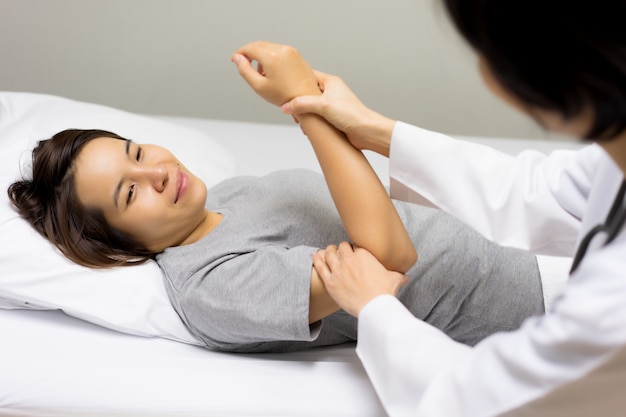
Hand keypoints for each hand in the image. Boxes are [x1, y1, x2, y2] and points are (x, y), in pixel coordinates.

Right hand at [232, 41, 320, 106]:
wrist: (307, 100)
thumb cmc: (285, 96)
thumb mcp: (258, 86)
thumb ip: (244, 70)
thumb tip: (237, 58)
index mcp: (272, 56)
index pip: (249, 48)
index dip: (239, 53)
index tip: (235, 60)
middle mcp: (282, 50)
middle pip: (259, 45)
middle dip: (250, 54)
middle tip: (245, 66)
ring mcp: (291, 51)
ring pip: (269, 47)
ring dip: (261, 56)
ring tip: (262, 74)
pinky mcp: (297, 54)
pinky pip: (279, 51)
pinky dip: (272, 57)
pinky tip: (273, 73)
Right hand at [281, 71, 395, 155]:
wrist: (366, 132)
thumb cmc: (352, 114)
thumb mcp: (323, 106)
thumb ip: (302, 104)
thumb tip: (286, 106)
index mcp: (330, 82)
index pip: (308, 76)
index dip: (296, 81)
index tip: (285, 88)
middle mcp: (331, 91)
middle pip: (308, 92)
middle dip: (298, 102)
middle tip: (292, 109)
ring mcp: (332, 105)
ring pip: (311, 106)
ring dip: (304, 114)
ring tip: (301, 121)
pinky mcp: (333, 117)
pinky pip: (317, 117)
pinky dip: (311, 122)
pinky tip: (309, 129)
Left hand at [313, 242, 408, 316]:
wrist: (374, 306)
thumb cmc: (384, 293)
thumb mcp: (395, 280)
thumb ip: (399, 276)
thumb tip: (405, 277)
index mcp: (364, 255)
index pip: (356, 245)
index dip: (355, 248)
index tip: (355, 252)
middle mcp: (349, 259)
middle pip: (342, 247)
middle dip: (342, 249)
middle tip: (342, 252)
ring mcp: (338, 270)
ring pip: (329, 253)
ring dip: (329, 251)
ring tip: (329, 252)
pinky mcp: (330, 281)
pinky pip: (320, 266)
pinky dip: (317, 259)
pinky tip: (316, 256)